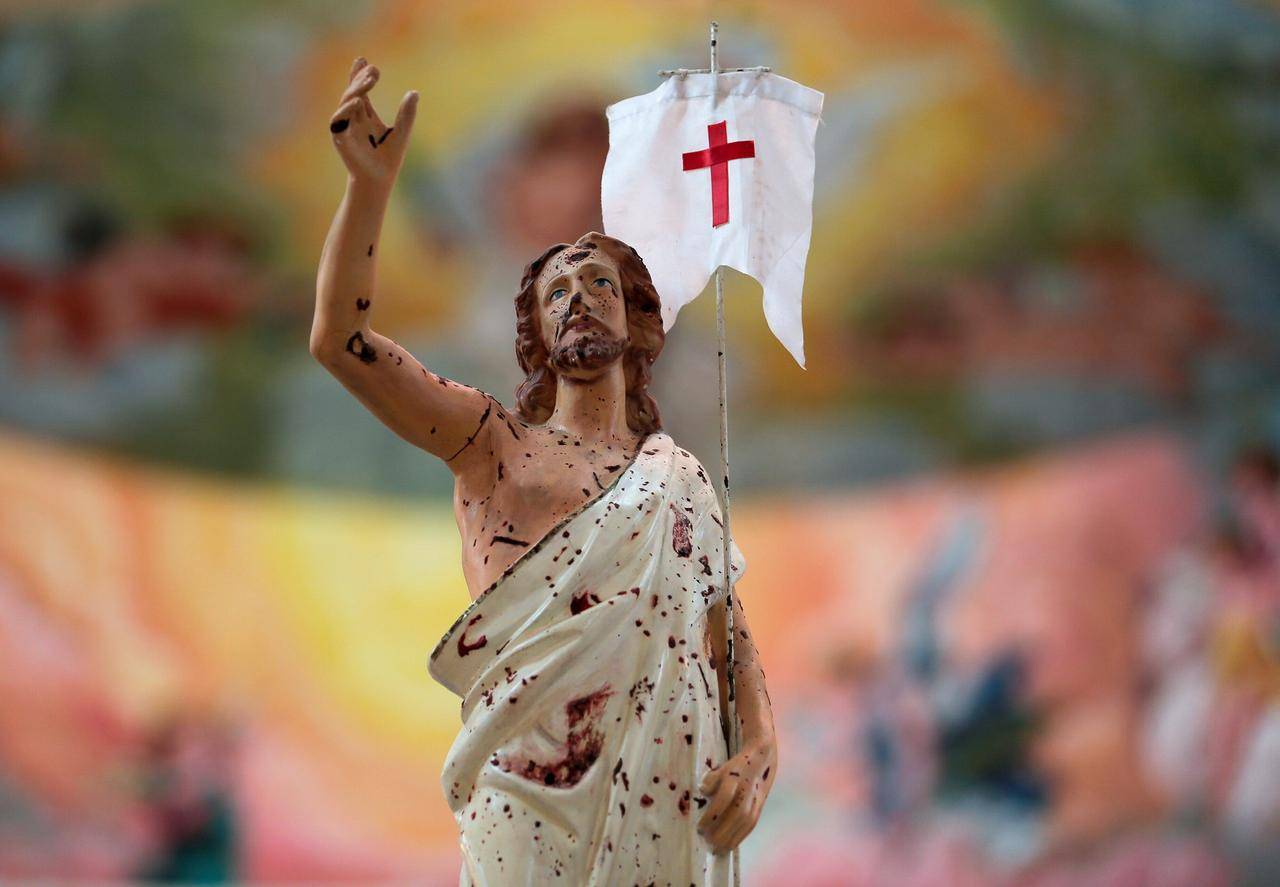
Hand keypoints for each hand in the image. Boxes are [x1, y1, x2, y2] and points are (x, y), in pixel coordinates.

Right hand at [328, 57, 418, 187]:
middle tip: (373, 69)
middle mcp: (353, 119)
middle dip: (360, 80)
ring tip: (369, 81)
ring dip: (355, 91)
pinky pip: (339, 122)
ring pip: (345, 103)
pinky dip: (346, 111)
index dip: (360, 75)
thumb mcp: (402, 132)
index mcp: (365, 116)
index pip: (361, 91)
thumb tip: (414, 92)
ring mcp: (345, 128)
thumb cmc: (389, 158)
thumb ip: (406, 113)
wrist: (381, 180)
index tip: (365, 61)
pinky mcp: (341, 139)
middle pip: (353, 93)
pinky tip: (358, 102)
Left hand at [696, 736, 776, 853]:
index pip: (725, 797)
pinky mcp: (760, 806)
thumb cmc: (736, 765)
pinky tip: (730, 846)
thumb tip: (702, 791)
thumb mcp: (721, 766)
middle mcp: (748, 788)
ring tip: (717, 850)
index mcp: (736, 776)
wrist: (762, 757)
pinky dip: (740, 836)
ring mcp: (756, 798)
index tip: (700, 827)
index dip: (713, 814)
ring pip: (745, 822)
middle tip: (707, 843)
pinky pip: (751, 824)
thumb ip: (711, 778)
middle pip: (736, 813)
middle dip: (722, 831)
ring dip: (731, 837)